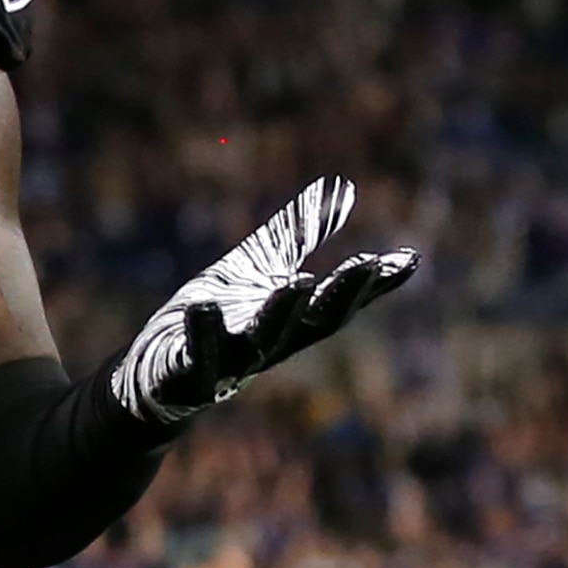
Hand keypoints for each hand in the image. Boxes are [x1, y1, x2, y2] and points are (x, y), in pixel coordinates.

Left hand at [110, 177, 418, 426]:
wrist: (159, 375)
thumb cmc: (219, 316)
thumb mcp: (259, 268)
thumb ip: (297, 236)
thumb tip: (341, 192)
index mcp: (290, 322)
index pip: (340, 302)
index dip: (374, 284)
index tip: (408, 259)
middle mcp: (268, 345)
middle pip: (313, 323)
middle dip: (341, 294)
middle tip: (367, 263)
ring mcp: (229, 362)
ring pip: (260, 341)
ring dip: (282, 312)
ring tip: (299, 280)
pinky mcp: (186, 374)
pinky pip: (194, 356)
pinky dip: (200, 333)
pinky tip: (201, 307)